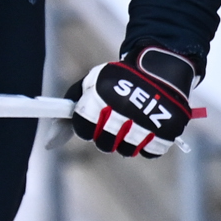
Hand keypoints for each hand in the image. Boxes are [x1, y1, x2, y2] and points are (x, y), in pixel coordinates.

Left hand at [71, 46, 202, 157]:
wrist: (161, 69)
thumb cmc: (119, 81)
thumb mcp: (91, 84)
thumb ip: (69, 110)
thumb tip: (50, 142)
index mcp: (103, 94)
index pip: (83, 128)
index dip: (85, 127)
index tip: (93, 120)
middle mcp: (125, 108)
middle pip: (104, 144)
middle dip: (105, 136)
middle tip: (113, 123)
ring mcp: (148, 120)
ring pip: (127, 150)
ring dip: (127, 141)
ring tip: (131, 123)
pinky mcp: (169, 129)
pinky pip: (150, 152)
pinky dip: (148, 144)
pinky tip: (148, 127)